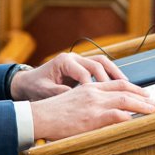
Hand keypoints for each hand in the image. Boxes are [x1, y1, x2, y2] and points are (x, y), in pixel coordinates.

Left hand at [10, 50, 129, 100]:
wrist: (27, 82)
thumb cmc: (34, 87)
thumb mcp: (44, 91)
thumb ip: (59, 92)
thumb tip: (75, 96)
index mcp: (64, 61)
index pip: (84, 71)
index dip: (93, 85)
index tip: (100, 97)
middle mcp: (74, 57)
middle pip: (98, 63)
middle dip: (110, 77)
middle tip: (121, 89)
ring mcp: (80, 60)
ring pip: (103, 62)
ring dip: (115, 73)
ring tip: (127, 85)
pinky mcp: (83, 66)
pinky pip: (102, 67)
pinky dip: (111, 75)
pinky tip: (120, 85)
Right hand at [29, 80, 154, 140]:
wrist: (37, 117)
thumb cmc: (51, 113)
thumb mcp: (73, 100)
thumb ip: (89, 101)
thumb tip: (104, 110)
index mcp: (90, 88)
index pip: (118, 84)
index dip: (135, 88)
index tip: (146, 94)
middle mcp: (94, 93)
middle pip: (126, 90)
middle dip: (144, 97)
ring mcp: (94, 105)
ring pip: (126, 101)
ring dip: (143, 106)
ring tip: (154, 111)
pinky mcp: (92, 118)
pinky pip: (117, 115)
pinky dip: (130, 117)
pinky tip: (138, 121)